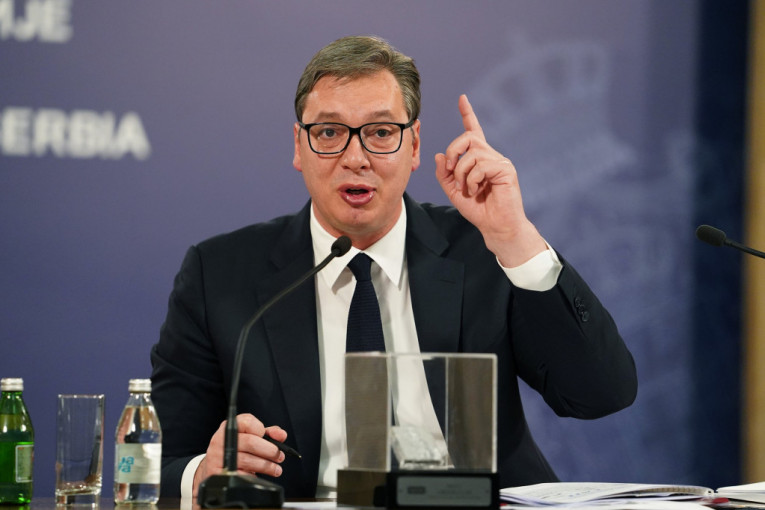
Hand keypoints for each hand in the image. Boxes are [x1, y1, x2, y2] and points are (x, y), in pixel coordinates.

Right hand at [192, 414, 286, 496]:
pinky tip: (258, 476)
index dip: (261, 430)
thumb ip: (268, 433)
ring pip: (249, 460)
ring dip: (267, 466)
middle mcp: (220, 439)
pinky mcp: (217, 473)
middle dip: (271, 451)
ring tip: (276, 469)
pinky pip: (242, 475)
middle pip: (251, 442)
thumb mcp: (250, 437)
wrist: (215, 467)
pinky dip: (254, 477)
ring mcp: (217, 456)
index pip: (247, 422)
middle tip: (280, 456)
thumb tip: (281, 435)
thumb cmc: (237, 449)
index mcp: (230, 426)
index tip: (267, 437)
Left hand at [435, 94, 546, 266]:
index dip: (468, 113)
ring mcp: (499, 161)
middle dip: (453, 151)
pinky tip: (476, 190)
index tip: (462, 98)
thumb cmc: (478, 209)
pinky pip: (481, 165)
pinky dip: (471, 179)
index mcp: (479, 159)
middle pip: (467, 137)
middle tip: (450, 170)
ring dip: (461, 172)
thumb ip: (444, 173)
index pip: (474, 130)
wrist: (495, 226)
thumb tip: (440, 154)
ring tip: (466, 188)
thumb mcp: (453, 191)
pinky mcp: (506, 170)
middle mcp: (490, 156)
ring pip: (472, 153)